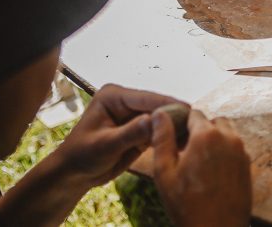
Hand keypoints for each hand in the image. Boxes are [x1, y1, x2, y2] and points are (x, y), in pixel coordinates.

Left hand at [52, 85, 181, 188]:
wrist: (74, 174)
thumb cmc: (81, 157)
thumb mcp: (105, 145)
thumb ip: (130, 133)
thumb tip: (154, 120)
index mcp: (114, 96)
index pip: (147, 98)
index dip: (169, 105)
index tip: (190, 111)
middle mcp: (126, 101)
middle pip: (158, 105)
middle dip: (175, 116)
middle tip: (196, 125)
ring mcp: (134, 114)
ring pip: (161, 118)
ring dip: (175, 126)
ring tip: (194, 134)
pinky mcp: (140, 127)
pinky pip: (159, 129)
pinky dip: (170, 135)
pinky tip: (183, 141)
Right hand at [153, 109, 251, 226]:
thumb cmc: (187, 204)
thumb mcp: (164, 172)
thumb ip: (162, 139)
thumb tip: (159, 114)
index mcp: (206, 135)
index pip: (193, 114)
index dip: (182, 124)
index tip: (174, 139)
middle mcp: (228, 137)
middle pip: (212, 121)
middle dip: (199, 130)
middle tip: (185, 152)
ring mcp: (241, 150)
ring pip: (226, 132)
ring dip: (213, 139)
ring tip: (198, 162)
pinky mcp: (248, 163)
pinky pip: (235, 147)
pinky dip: (224, 151)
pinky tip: (211, 172)